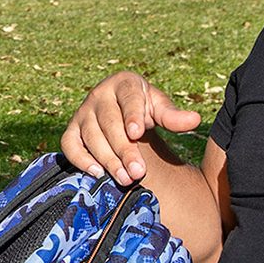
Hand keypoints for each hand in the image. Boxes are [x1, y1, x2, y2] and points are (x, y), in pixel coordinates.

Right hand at [60, 71, 201, 185]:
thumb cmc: (143, 108)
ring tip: (126, 179)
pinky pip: (70, 145)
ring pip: (91, 137)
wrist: (120, 110)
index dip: (132, 115)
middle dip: (124, 150)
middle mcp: (99, 95)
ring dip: (108, 160)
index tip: (138, 134)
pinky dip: (80, 160)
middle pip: (109, 123)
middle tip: (139, 173)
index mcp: (124, 83)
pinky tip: (97, 173)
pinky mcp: (72, 130)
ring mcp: (82, 113)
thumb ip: (173, 116)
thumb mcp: (159, 108)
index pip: (128, 98)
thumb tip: (194, 120)